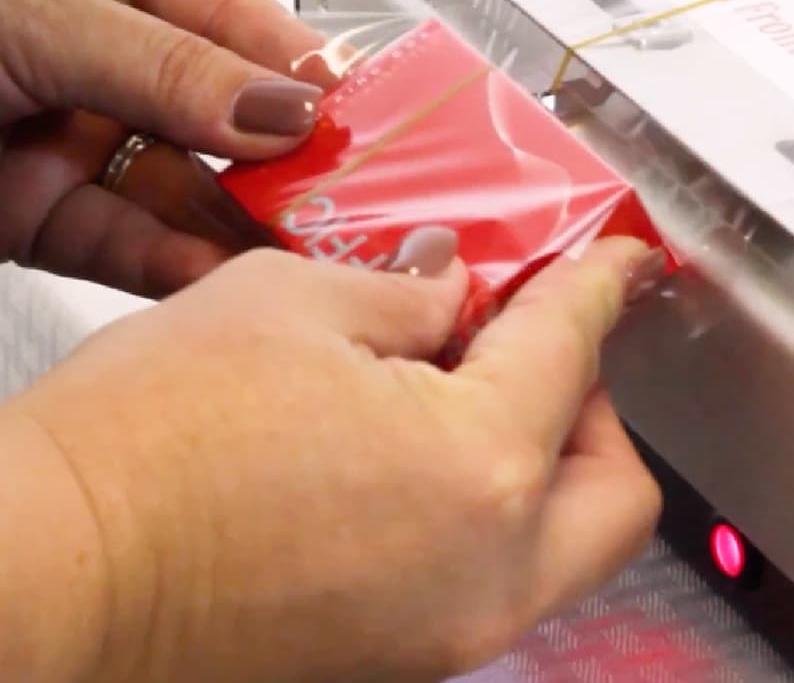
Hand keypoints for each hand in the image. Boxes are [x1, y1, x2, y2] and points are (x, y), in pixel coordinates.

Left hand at [0, 0, 327, 296]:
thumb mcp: (31, 6)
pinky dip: (173, 257)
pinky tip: (219, 269)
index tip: (357, 115)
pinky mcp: (43, 210)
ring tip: (299, 247)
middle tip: (344, 194)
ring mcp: (75, 129)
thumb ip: (167, 64)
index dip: (300, 66)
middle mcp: (102, 41)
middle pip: (222, 106)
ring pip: (183, 181)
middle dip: (282, 154)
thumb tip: (285, 104)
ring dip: (239, 217)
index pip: (236, 12)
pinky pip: (126, 236)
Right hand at [1, 236, 662, 682]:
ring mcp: (445, 631)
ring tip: (466, 383)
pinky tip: (414, 445)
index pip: (575, 350)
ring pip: (561, 540)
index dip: (602, 287)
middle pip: (615, 485)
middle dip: (592, 399)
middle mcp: (486, 573)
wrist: (52, 570)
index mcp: (478, 466)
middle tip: (531, 338)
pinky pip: (489, 573)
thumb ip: (404, 293)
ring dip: (541, 453)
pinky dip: (485, 503)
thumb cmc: (148, 436)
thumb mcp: (292, 303)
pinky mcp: (397, 656)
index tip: (623, 263)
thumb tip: (454, 289)